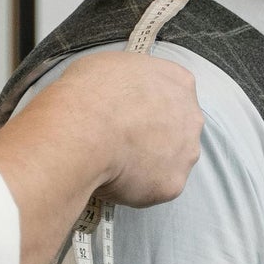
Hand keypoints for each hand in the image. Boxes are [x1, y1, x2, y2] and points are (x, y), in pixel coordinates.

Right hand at [0, 50, 201, 263]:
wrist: (76, 136)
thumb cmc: (74, 101)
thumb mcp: (96, 69)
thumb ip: (113, 81)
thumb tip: (100, 83)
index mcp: (173, 78)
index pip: (168, 94)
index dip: (141, 111)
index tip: (122, 124)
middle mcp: (189, 113)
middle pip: (175, 131)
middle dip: (148, 143)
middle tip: (111, 152)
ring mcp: (184, 151)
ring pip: (166, 163)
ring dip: (141, 169)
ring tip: (103, 171)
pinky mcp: (170, 185)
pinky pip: (153, 191)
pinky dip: (131, 193)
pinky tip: (106, 187)